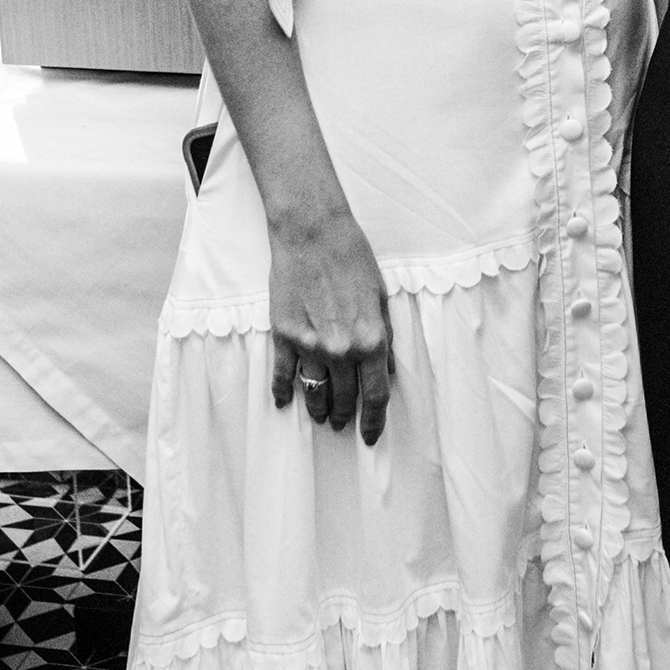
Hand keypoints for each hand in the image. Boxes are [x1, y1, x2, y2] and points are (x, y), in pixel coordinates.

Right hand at [267, 205, 393, 443]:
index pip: (376, 395)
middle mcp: (341, 350)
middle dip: (345, 415)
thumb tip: (386, 370)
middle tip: (344, 423)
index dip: (374, 421)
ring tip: (322, 416)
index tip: (370, 434)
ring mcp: (310, 346)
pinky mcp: (284, 335)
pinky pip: (283, 374)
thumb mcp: (382, 299)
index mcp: (372, 341)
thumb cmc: (352, 259)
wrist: (313, 234)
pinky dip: (283, 391)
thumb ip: (384, 338)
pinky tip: (285, 401)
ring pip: (314, 392)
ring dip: (319, 408)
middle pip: (345, 397)